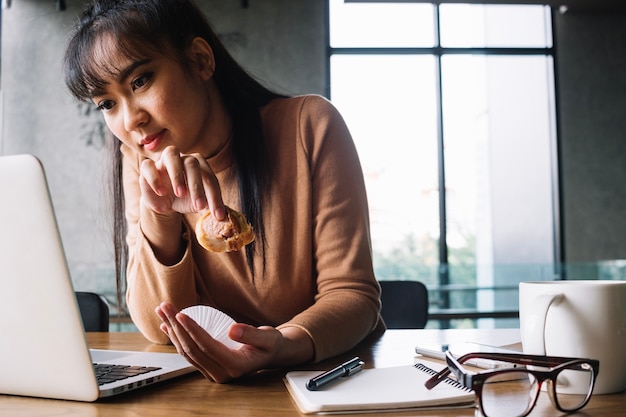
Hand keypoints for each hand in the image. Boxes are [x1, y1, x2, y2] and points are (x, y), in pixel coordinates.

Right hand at [139, 146, 224, 218]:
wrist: (163, 202)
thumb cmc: (185, 199)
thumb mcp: (199, 204)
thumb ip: (211, 207)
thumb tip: (225, 218)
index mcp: (200, 165)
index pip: (209, 178)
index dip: (215, 196)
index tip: (218, 215)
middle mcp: (183, 158)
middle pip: (192, 163)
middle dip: (197, 185)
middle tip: (199, 206)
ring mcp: (164, 161)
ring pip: (171, 154)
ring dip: (177, 174)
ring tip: (180, 193)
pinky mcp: (148, 167)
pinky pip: (148, 165)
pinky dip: (155, 178)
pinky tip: (161, 192)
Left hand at [155, 302, 313, 381]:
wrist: (271, 354)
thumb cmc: (271, 344)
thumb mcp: (268, 337)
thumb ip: (252, 333)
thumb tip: (232, 329)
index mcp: (235, 366)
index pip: (207, 346)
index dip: (192, 330)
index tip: (180, 314)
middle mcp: (221, 374)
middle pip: (192, 349)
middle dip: (176, 327)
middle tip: (165, 307)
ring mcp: (213, 373)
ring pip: (187, 352)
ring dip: (172, 331)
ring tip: (163, 311)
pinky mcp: (208, 368)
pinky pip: (189, 353)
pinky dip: (177, 338)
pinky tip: (167, 325)